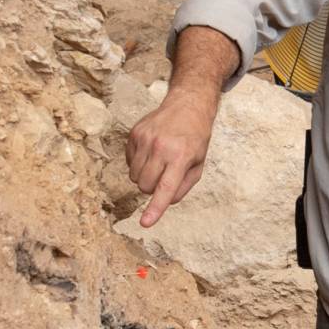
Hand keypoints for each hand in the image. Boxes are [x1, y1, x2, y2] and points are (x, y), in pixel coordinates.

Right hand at [123, 84, 218, 227]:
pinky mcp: (135, 134)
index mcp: (181, 157)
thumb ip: (182, 187)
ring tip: (159, 161)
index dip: (155, 208)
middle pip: (145, 186)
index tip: (145, 223)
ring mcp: (145, 139)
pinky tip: (151, 151)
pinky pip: (129, 162)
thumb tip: (164, 202)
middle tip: (164, 175)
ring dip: (144, 176)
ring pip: (134, 176)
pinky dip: (138, 163)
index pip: (165, 188)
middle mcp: (161, 147)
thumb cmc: (195, 139)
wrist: (186, 106)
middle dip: (152, 188)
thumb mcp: (198, 165)